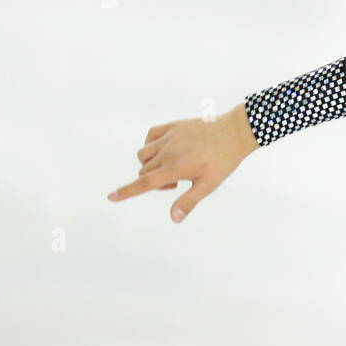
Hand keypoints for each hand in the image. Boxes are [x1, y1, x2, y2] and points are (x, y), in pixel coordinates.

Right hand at [106, 104, 259, 222]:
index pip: (144, 183)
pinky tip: (165, 150)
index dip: (126, 192)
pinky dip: (151, 145)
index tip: (111, 197)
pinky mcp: (173, 126)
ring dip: (150, 164)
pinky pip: (150, 135)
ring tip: (172, 167)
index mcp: (174, 168)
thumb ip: (188, 201)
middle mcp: (167, 151)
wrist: (234, 132)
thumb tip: (174, 219)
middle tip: (176, 183)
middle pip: (144, 171)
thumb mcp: (208, 185)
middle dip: (153, 181)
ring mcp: (169, 137)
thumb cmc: (223, 161)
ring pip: (144, 153)